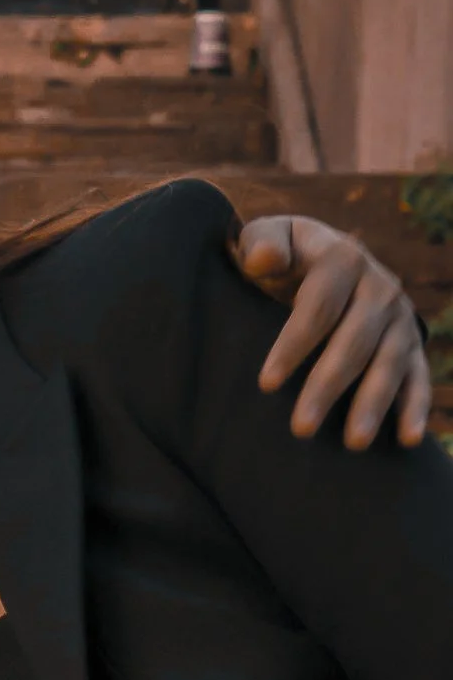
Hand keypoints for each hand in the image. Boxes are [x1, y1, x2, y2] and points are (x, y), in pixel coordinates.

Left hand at [234, 213, 430, 449]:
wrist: (326, 258)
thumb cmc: (287, 256)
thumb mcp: (269, 237)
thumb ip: (262, 242)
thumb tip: (263, 260)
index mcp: (344, 258)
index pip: (319, 305)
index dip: (293, 344)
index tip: (267, 383)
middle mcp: (381, 286)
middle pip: (354, 341)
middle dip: (328, 385)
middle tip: (301, 427)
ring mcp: (400, 317)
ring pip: (389, 363)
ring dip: (373, 404)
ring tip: (353, 443)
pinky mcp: (412, 344)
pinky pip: (418, 377)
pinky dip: (416, 408)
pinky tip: (407, 439)